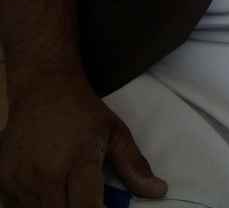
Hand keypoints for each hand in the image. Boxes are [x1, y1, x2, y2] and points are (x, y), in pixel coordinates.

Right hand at [0, 72, 167, 206]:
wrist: (44, 87)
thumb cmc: (84, 111)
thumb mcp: (115, 132)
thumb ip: (134, 165)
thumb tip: (159, 191)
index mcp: (78, 162)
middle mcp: (46, 174)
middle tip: (85, 198)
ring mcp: (21, 179)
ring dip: (56, 207)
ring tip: (65, 188)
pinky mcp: (3, 180)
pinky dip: (33, 206)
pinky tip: (46, 189)